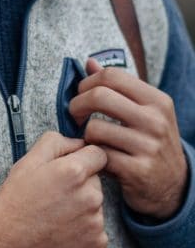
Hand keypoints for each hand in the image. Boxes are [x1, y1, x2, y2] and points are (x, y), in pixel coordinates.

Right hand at [0, 132, 107, 247]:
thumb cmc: (12, 206)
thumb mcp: (24, 165)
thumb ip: (54, 143)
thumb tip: (77, 141)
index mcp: (73, 171)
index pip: (98, 154)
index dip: (81, 159)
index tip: (66, 170)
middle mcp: (91, 196)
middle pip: (96, 180)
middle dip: (79, 184)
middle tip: (51, 197)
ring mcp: (96, 222)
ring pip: (95, 204)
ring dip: (80, 207)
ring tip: (52, 217)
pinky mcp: (97, 243)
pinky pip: (96, 228)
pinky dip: (82, 230)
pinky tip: (59, 233)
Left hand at [69, 59, 187, 220]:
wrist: (172, 185)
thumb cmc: (149, 142)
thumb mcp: (143, 111)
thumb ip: (117, 87)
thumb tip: (89, 62)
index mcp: (157, 100)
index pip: (112, 76)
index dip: (87, 83)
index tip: (81, 95)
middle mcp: (156, 120)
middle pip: (99, 96)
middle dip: (77, 105)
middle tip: (75, 116)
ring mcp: (148, 146)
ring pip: (94, 128)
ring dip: (84, 135)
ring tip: (91, 141)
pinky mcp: (137, 170)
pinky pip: (98, 154)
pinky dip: (91, 155)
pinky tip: (96, 157)